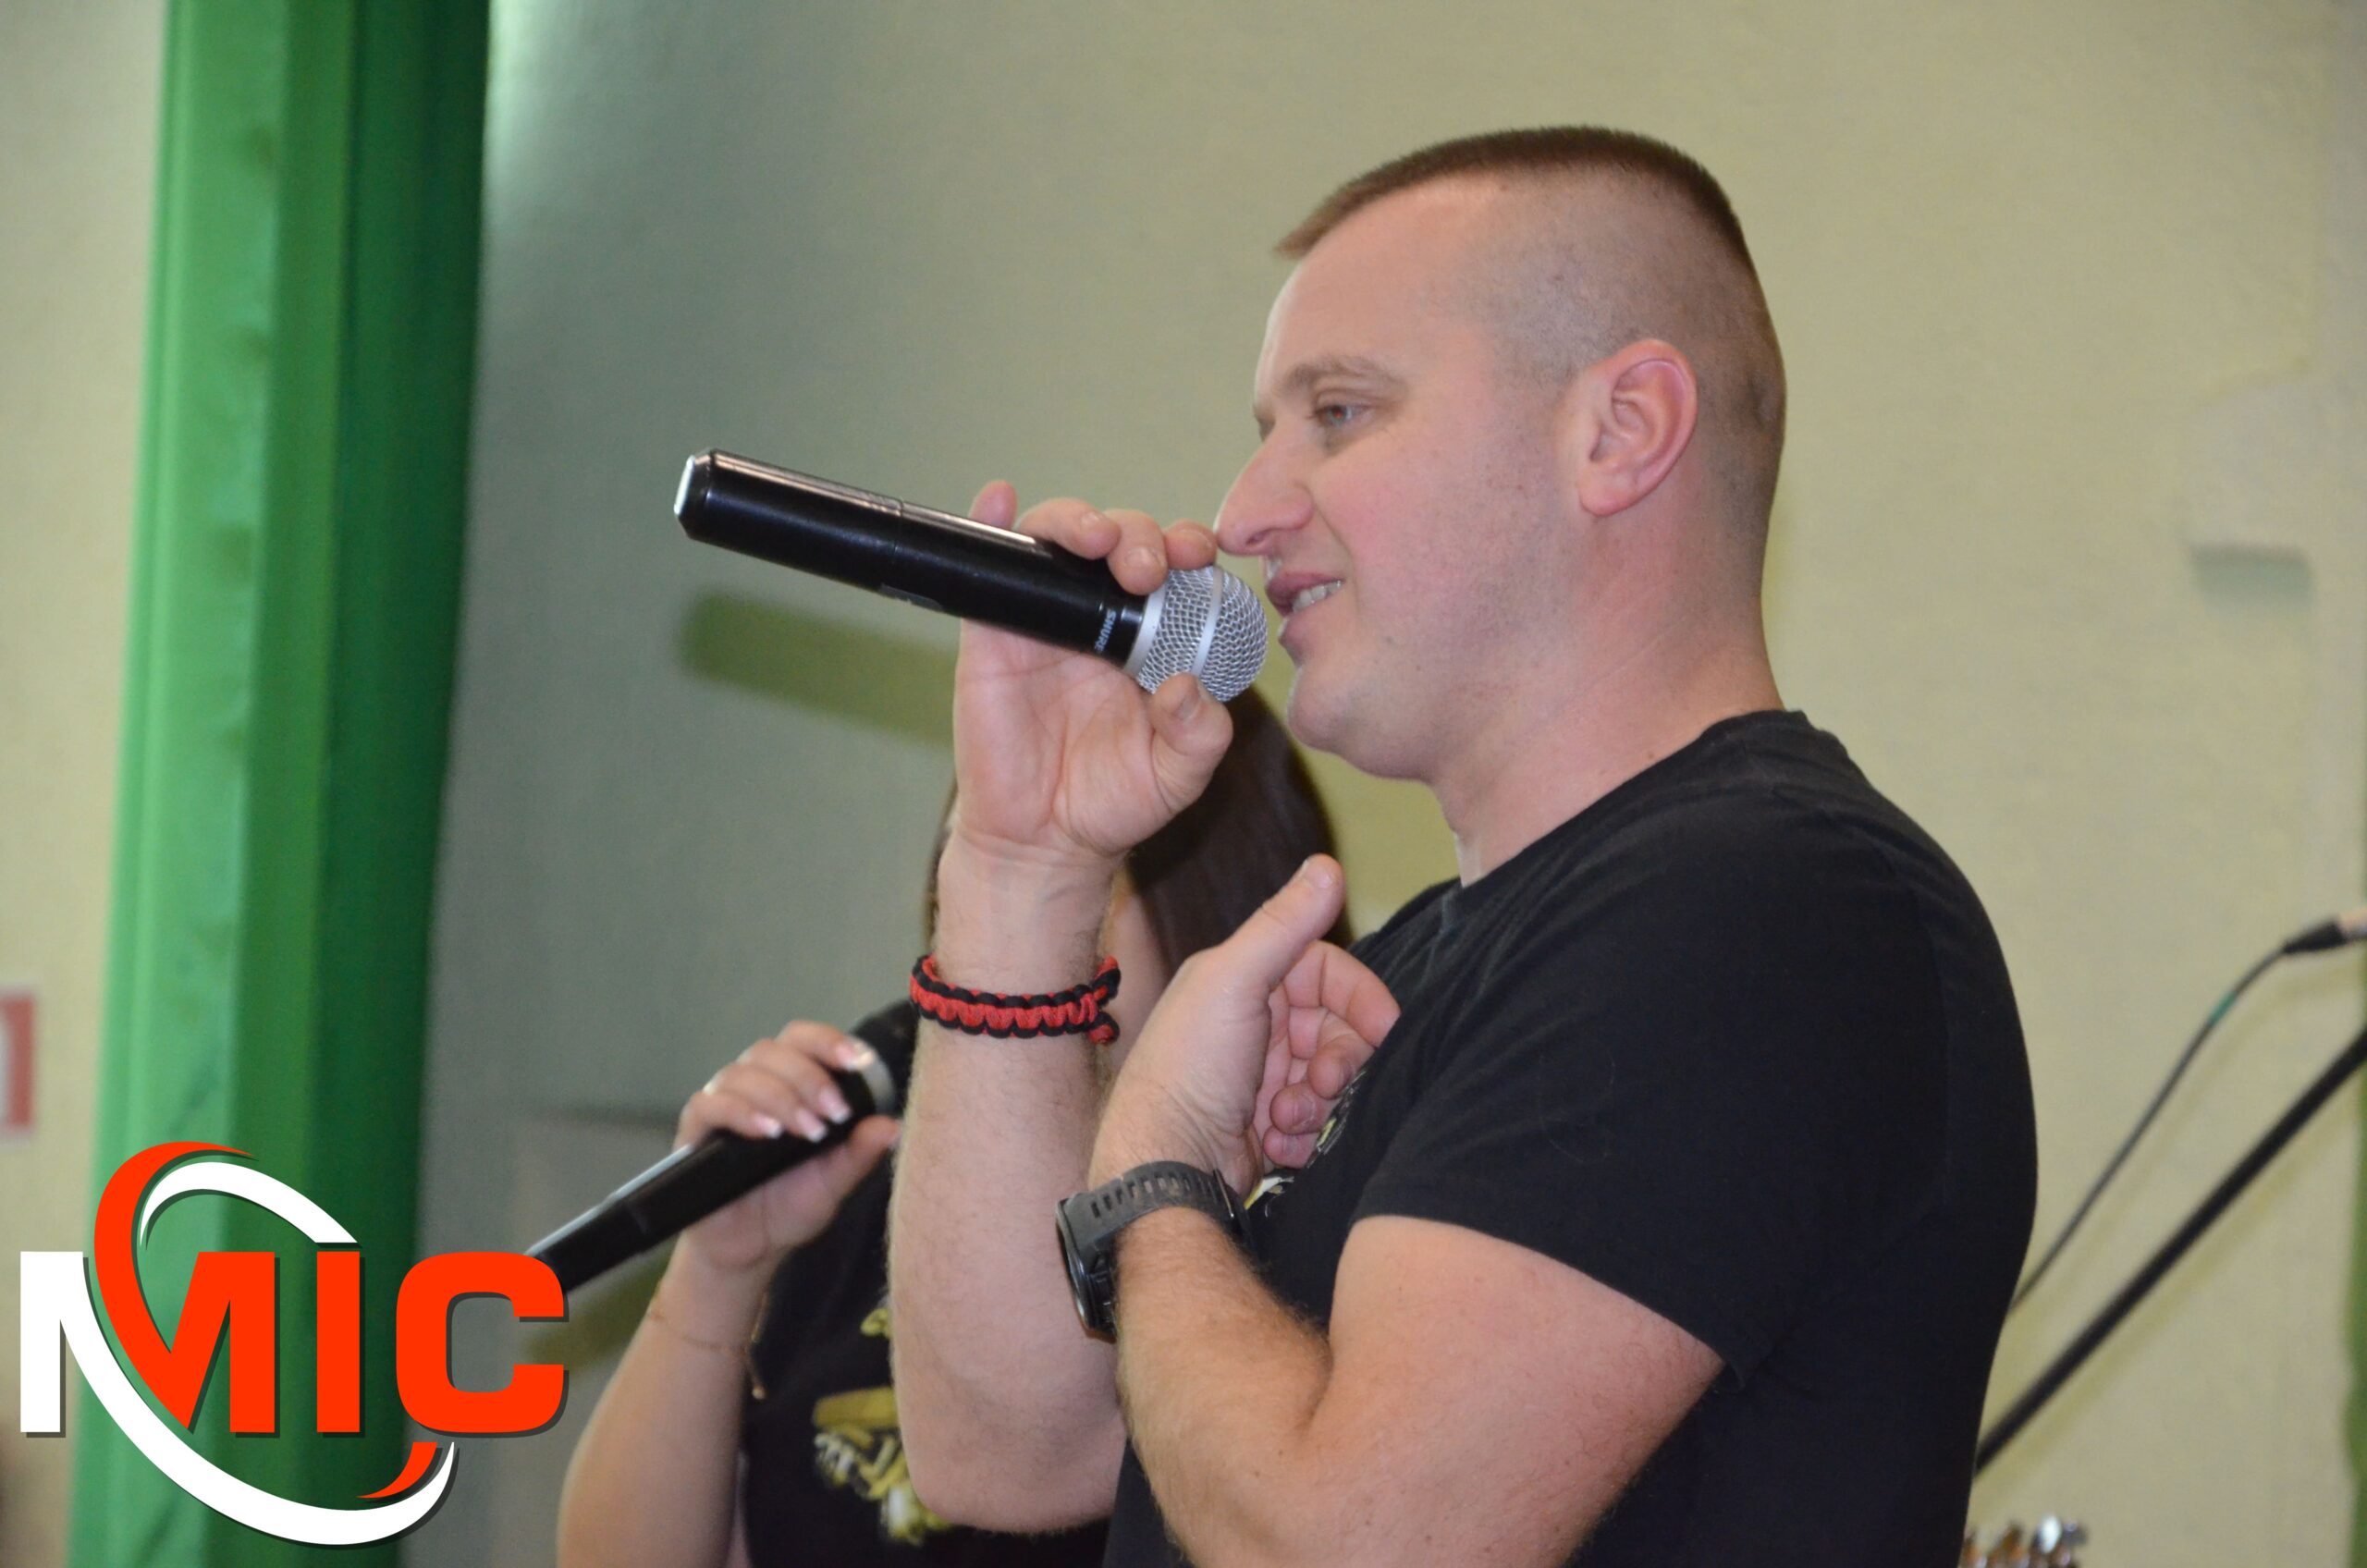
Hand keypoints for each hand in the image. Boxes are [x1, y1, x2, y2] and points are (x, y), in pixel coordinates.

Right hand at [671, 1022, 900, 1278]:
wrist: (750, 1249)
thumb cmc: (791, 1205)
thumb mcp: (834, 1182)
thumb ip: (859, 1153)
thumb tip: (892, 1126)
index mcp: (788, 1084)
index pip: (802, 1040)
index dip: (827, 1040)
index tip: (856, 1061)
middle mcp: (753, 1085)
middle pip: (772, 1051)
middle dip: (809, 1076)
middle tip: (834, 1112)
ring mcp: (721, 1105)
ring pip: (743, 1074)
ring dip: (781, 1096)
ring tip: (808, 1131)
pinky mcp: (695, 1133)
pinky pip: (709, 1104)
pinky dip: (740, 1112)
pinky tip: (767, 1133)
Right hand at [945, 483, 1233, 876]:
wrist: (1044, 842)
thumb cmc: (1113, 802)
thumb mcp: (1178, 776)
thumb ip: (1200, 735)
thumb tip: (1187, 685)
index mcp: (1155, 638)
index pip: (1177, 569)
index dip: (1189, 548)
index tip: (1200, 555)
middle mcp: (1103, 618)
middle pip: (1121, 540)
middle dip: (1139, 534)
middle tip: (1147, 569)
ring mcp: (1046, 621)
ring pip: (1059, 541)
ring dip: (1080, 522)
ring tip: (1098, 540)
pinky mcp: (992, 635)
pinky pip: (989, 570)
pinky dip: (990, 522)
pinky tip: (998, 498)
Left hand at [1094, 856, 1399, 1196]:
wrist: (1163, 1167)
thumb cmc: (1190, 1068)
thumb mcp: (1235, 983)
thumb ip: (1284, 924)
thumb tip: (1329, 863)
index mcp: (1243, 979)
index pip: (1328, 972)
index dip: (1360, 998)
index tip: (1385, 1029)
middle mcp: (1252, 1022)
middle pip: (1335, 1029)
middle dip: (1337, 1061)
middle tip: (1321, 1085)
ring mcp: (1259, 1076)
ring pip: (1329, 1079)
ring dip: (1317, 1103)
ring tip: (1281, 1120)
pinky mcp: (1264, 1125)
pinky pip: (1314, 1122)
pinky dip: (1304, 1136)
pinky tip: (1274, 1145)